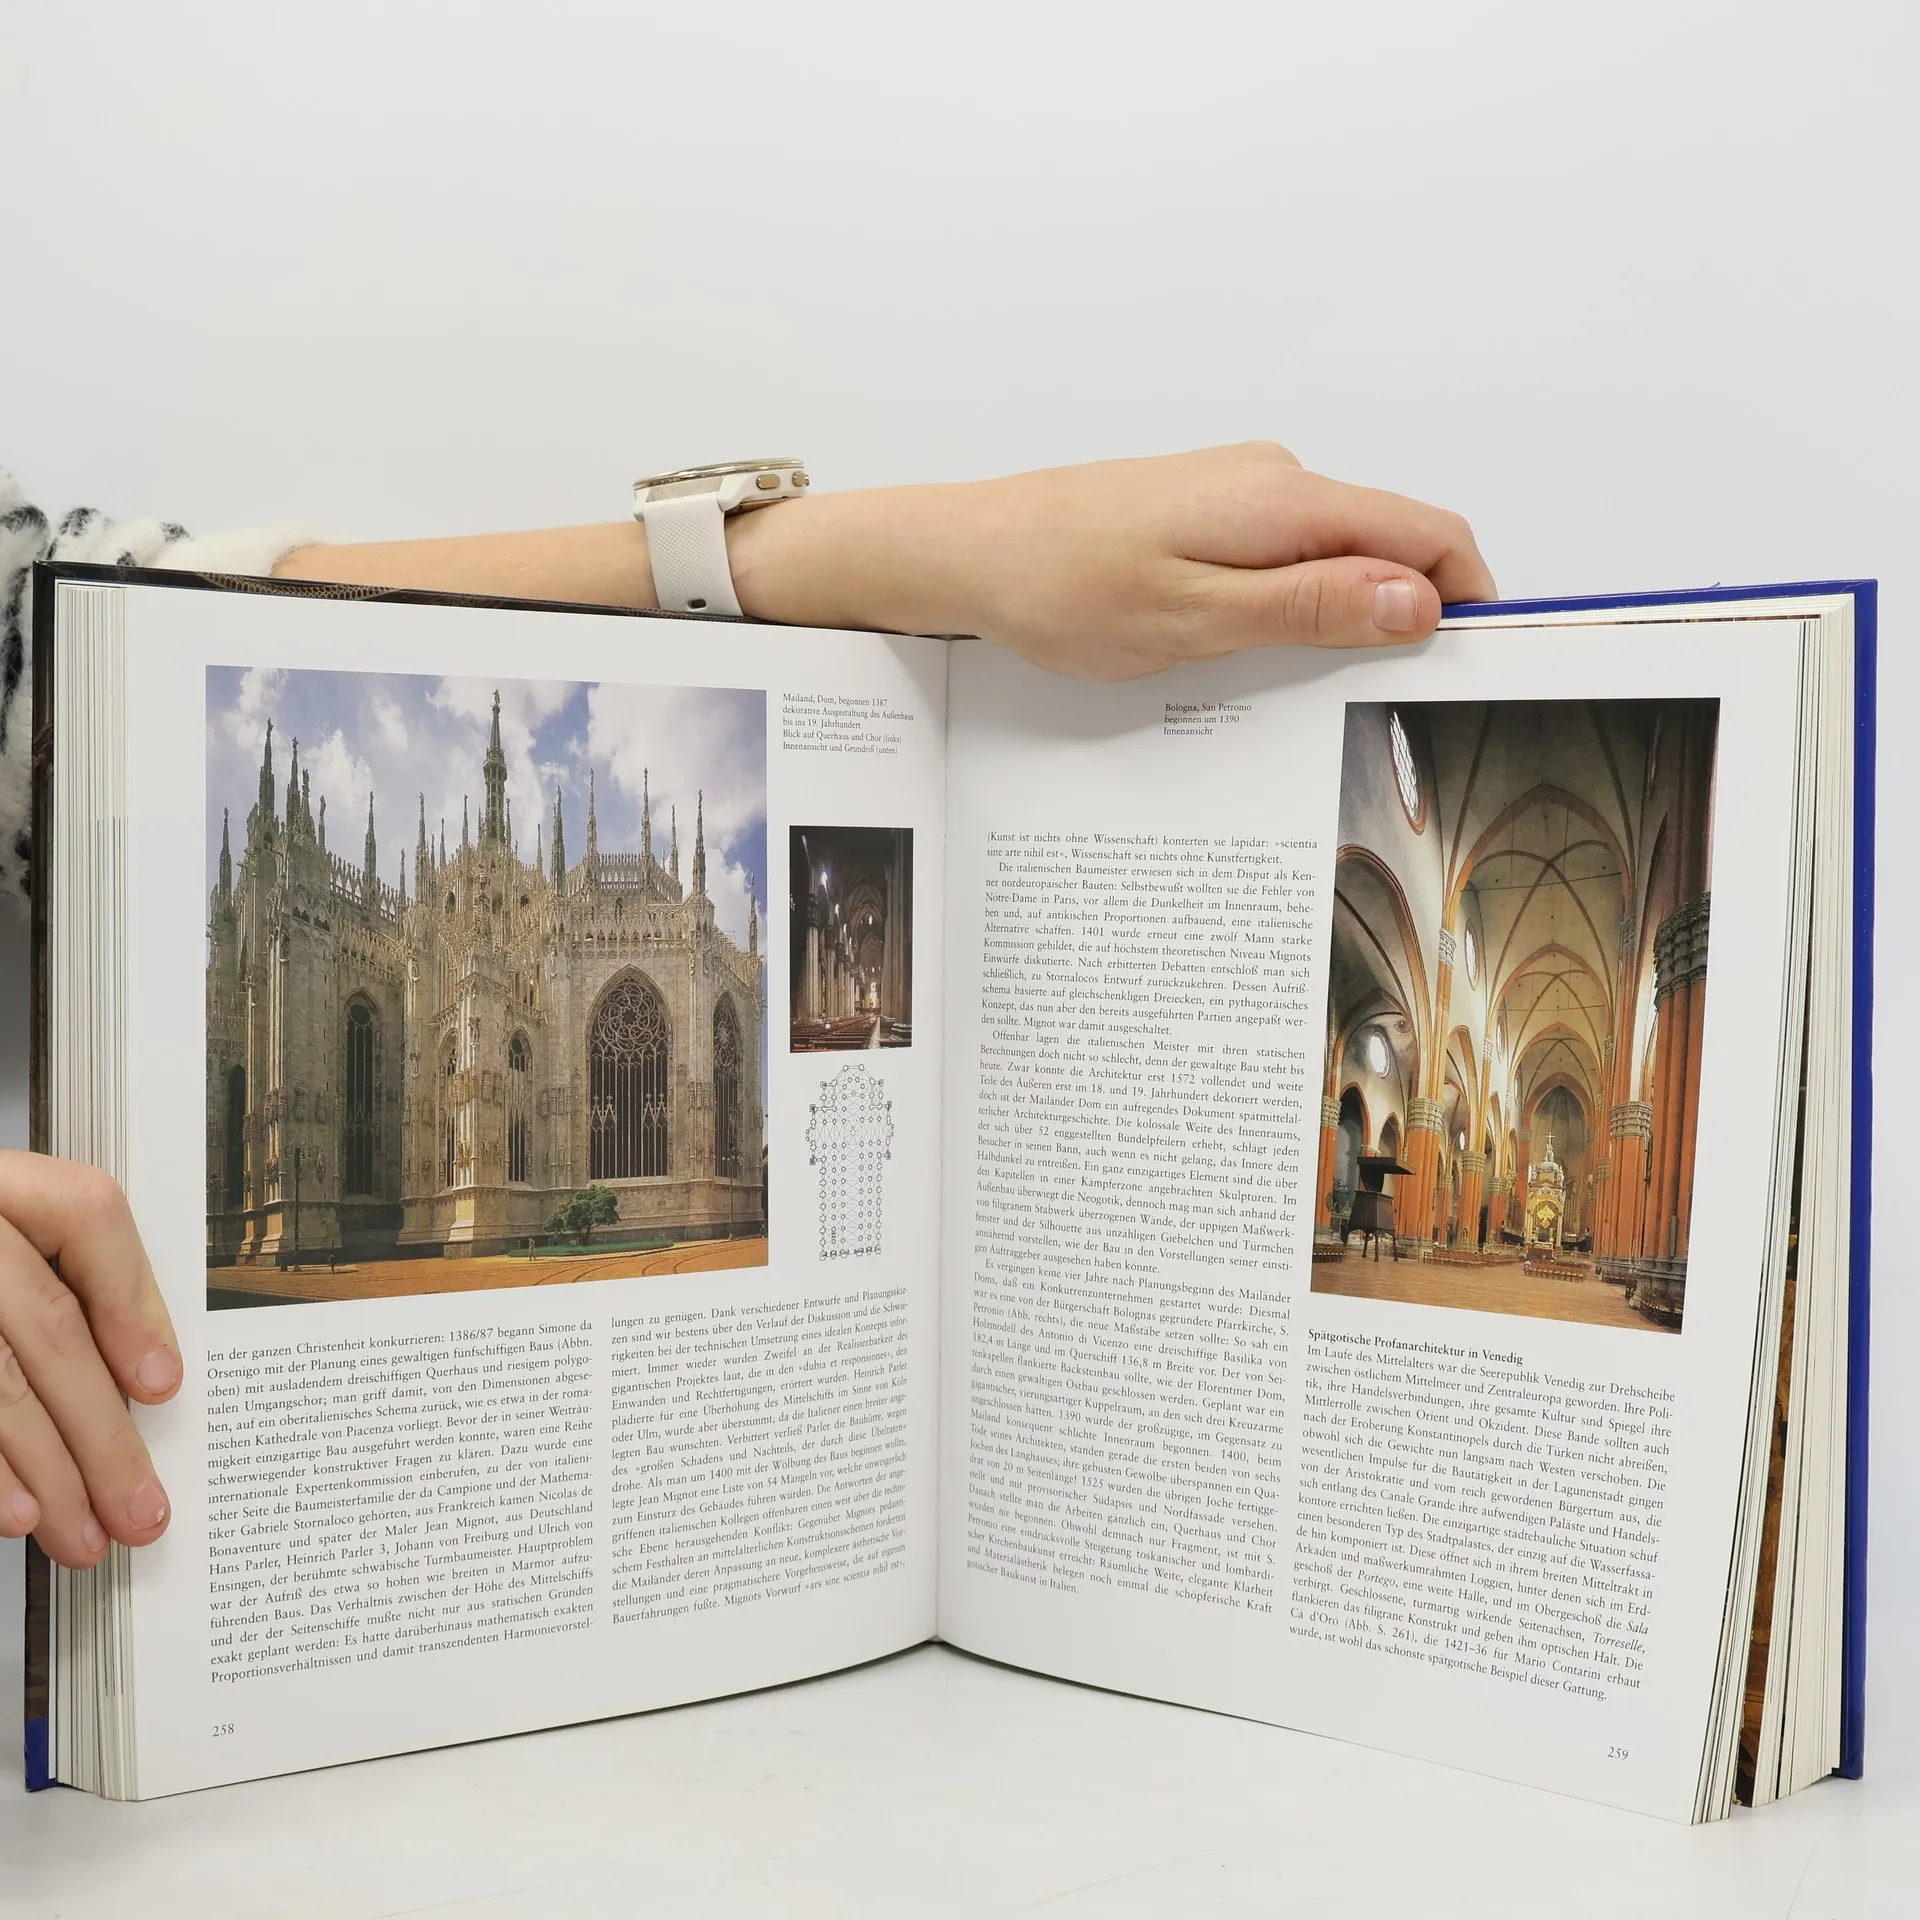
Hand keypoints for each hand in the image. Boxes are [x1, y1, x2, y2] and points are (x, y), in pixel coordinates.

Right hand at [0, 1152, 179, 1567]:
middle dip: (103, 1432)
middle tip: (140, 1506)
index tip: (164, 1384)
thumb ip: (58, 1285)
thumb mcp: (8, 1239)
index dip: (134, 1304)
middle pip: (48, 1326)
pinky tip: (12, 1513)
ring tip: (82, 1530)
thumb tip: (139, 1377)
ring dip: (46, 1472)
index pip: (87, 1217)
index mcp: (0, 1182)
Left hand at [730, 441, 1496, 678]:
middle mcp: (1273, 480)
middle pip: (1388, 542)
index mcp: (1286, 501)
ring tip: (1296, 676)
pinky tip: (1249, 647)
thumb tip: (1416, 599)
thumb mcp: (1201, 620)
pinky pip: (1284, 554)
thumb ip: (1314, 607)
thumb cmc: (1066, 584)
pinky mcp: (1207, 510)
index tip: (1469, 658)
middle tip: (1378, 693)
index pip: (1428, 533)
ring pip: (1334, 552)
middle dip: (1403, 614)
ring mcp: (1239, 491)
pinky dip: (1293, 601)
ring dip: (1340, 613)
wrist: (973, 551)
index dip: (1467, 595)